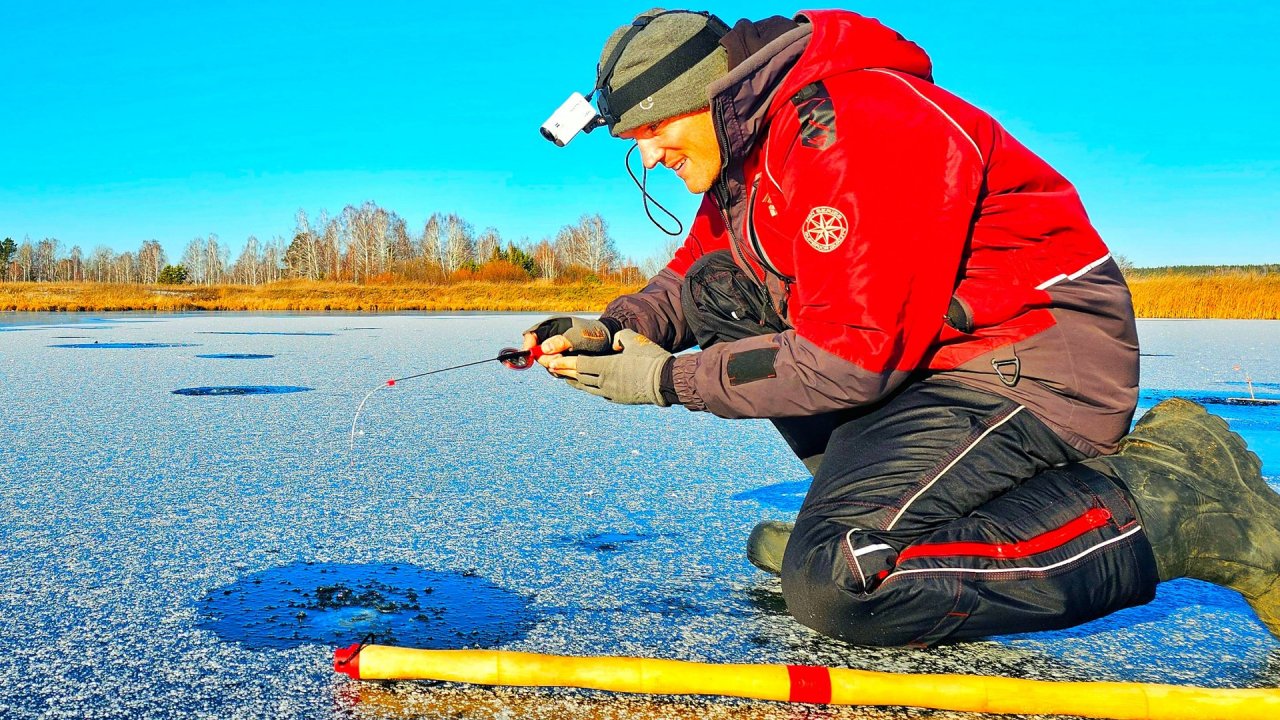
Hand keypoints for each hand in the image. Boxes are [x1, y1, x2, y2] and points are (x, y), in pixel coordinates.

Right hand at [522, 316, 613, 369]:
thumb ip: (562, 341)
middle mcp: (550, 338)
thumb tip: (544, 348)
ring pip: (545, 362)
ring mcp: (554, 351)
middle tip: (559, 360)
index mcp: (551, 326)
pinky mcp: (560, 361)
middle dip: (546, 358)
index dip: (528, 344)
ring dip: (554, 366)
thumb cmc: (594, 334)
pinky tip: (570, 368)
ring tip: (568, 362)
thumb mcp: (579, 336)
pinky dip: (559, 371)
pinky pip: (553, 369)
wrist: (607, 343)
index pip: (531, 335)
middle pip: (536, 352)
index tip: (530, 354)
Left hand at [557, 330, 671, 405]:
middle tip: (551, 367)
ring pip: (586, 387)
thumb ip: (619, 338)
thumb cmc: (651, 359)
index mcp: (607, 367)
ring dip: (574, 381)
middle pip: (579, 377)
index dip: (565, 363)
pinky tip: (584, 384)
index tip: (552, 361)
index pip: (580, 365)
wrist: (665, 382)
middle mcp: (605, 382)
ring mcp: (611, 392)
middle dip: (564, 372)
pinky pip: (597, 392)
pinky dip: (587, 387)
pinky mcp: (617, 399)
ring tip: (563, 376)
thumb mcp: (634, 341)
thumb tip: (612, 342)